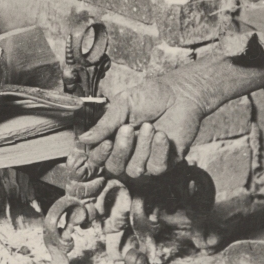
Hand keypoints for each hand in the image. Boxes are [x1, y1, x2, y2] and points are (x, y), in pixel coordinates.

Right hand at [72, 73, 206, 179]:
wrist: (180, 93)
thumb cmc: (151, 96)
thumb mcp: (124, 104)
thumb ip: (105, 123)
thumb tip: (83, 139)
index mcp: (114, 137)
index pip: (99, 157)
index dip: (100, 154)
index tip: (107, 141)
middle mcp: (129, 152)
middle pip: (115, 167)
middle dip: (121, 150)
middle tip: (128, 128)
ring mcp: (147, 159)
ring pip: (135, 169)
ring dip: (142, 147)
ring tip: (150, 126)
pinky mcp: (166, 162)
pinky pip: (156, 168)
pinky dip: (158, 150)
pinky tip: (162, 134)